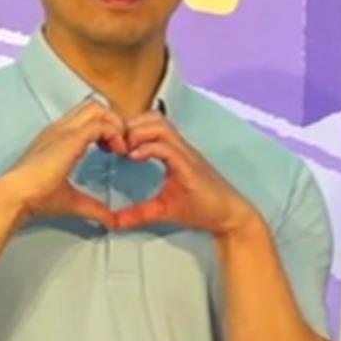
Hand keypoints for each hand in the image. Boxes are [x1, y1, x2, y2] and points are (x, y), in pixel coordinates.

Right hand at [0, 99, 125, 226]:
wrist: (14, 196)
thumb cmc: (36, 198)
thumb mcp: (72, 200)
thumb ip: (94, 208)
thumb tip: (111, 222)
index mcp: (57, 138)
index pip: (87, 117)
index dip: (106, 127)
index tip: (113, 149)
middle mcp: (60, 129)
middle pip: (94, 106)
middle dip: (114, 121)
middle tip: (120, 145)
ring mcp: (64, 130)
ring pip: (98, 108)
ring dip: (115, 124)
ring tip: (120, 148)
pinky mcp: (70, 138)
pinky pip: (102, 124)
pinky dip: (115, 133)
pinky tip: (118, 152)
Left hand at [111, 112, 258, 235]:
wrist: (228, 217)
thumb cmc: (202, 209)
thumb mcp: (161, 210)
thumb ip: (137, 213)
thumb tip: (113, 223)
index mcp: (174, 152)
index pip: (149, 125)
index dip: (128, 128)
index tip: (111, 144)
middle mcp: (181, 148)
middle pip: (153, 118)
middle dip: (129, 125)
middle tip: (113, 143)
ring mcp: (187, 155)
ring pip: (160, 126)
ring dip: (137, 132)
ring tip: (123, 148)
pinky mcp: (190, 166)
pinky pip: (167, 148)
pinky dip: (148, 148)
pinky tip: (134, 157)